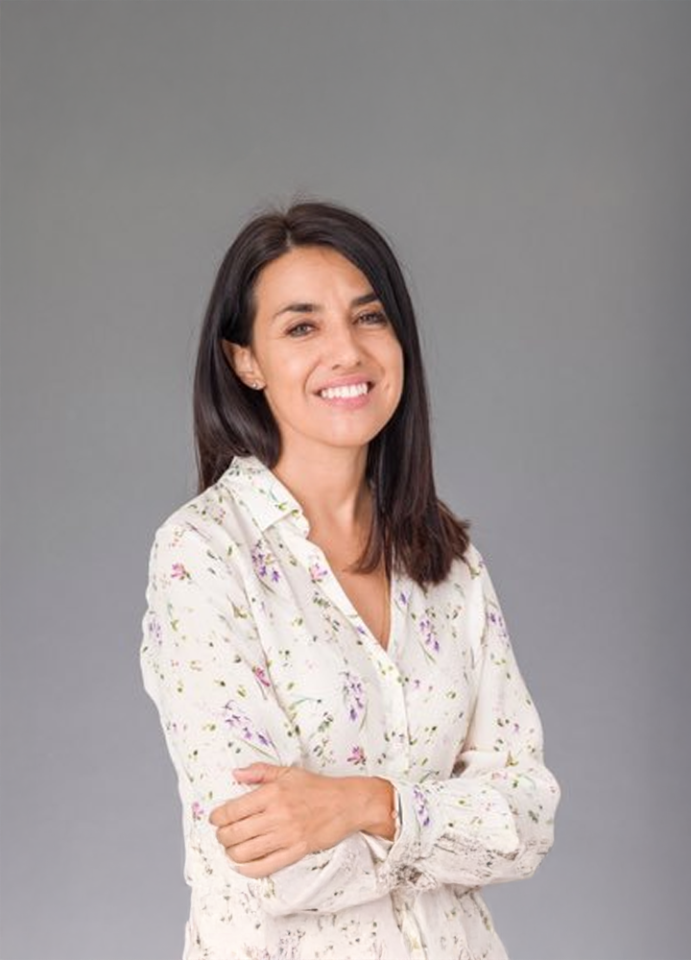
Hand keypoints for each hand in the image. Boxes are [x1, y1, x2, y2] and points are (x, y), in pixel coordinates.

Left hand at [208, 762, 357, 878]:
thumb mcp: (288, 772)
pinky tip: (242, 866)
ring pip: (246, 852)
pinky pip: (266, 866)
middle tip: (222, 835)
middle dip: (222, 837)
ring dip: (232, 853)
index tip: (215, 819)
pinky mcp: (296, 851)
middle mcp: (277, 815)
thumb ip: (260, 772)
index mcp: (272, 793)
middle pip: (235, 833)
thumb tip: (236, 773)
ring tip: (232, 849)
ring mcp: (286, 835)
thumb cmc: (317, 787)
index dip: (218, 817)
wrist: (346, 803)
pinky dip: (248, 870)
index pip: (233, 810)